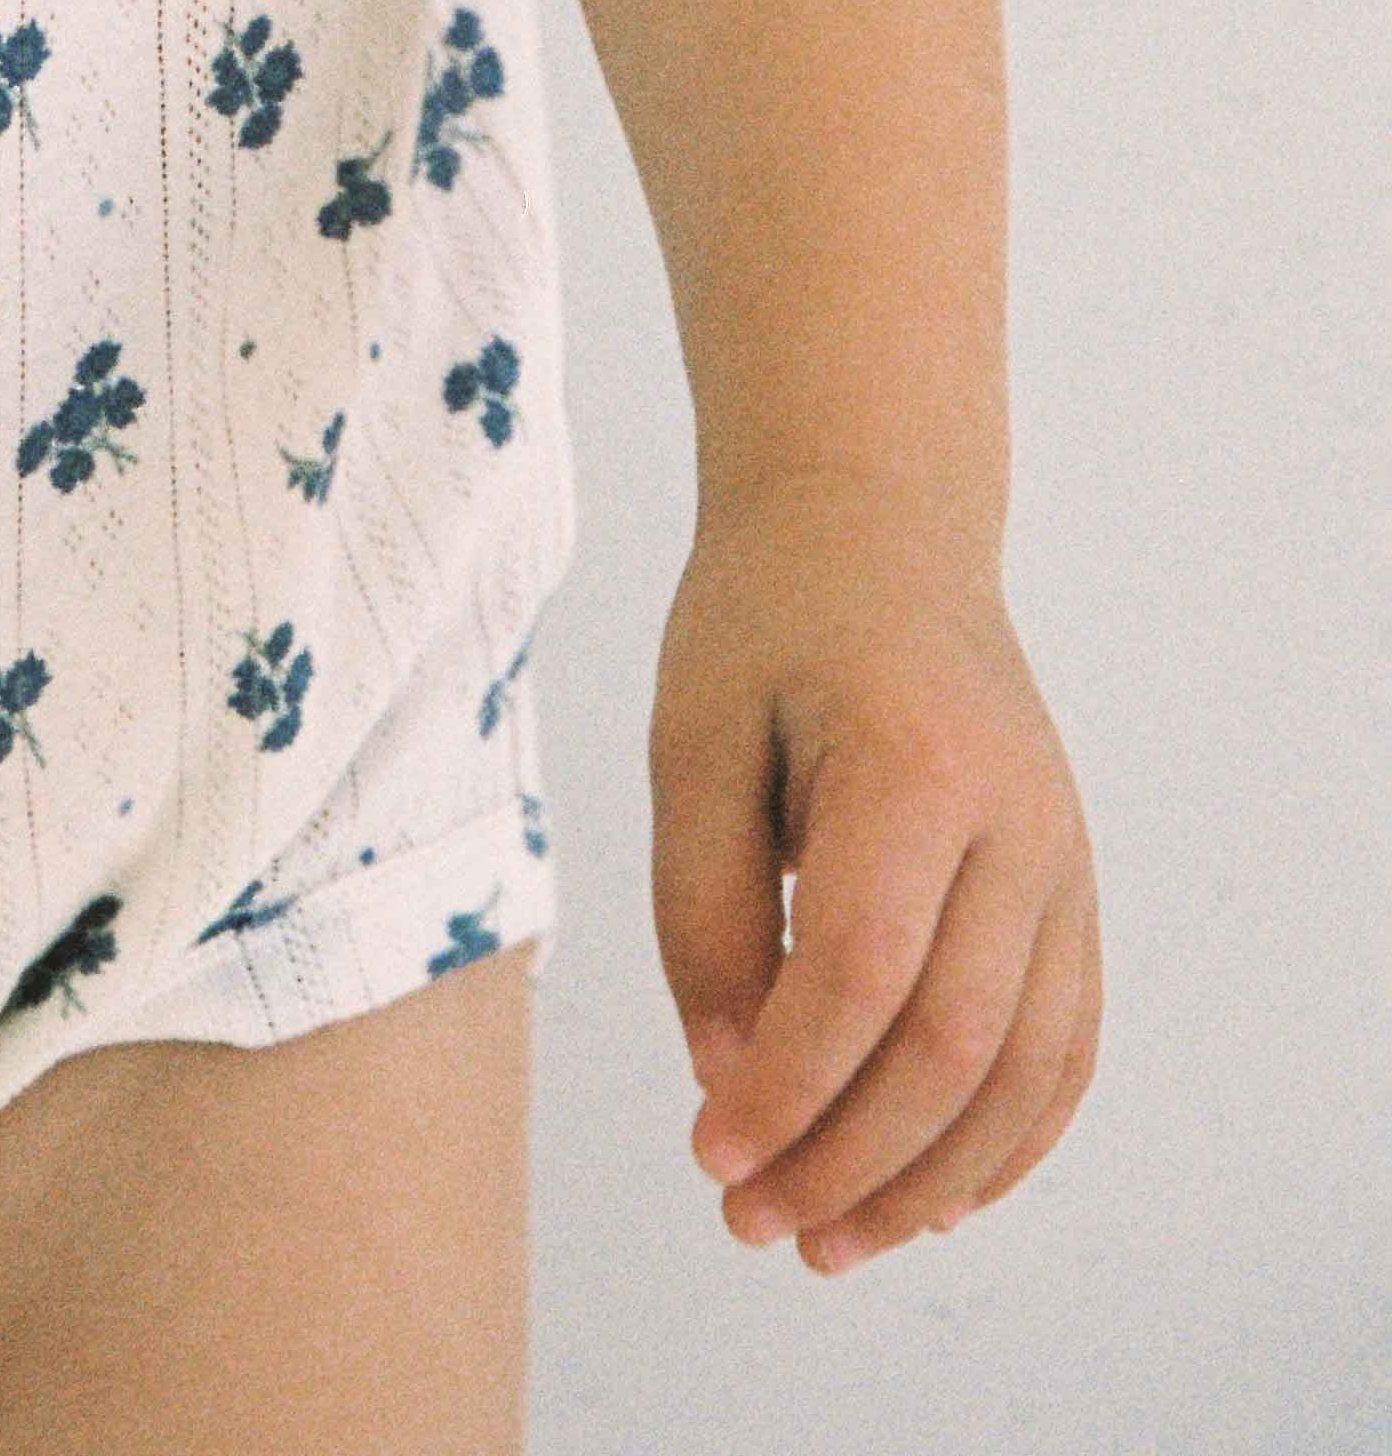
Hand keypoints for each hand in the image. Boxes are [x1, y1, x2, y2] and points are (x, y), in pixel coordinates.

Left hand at [647, 475, 1099, 1273]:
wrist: (878, 525)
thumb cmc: (767, 619)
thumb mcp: (692, 736)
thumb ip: (704, 911)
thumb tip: (731, 1081)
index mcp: (919, 763)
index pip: (861, 974)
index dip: (786, 1086)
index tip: (709, 1152)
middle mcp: (1022, 821)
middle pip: (952, 1044)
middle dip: (849, 1160)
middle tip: (751, 1226)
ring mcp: (1067, 860)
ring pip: (1025, 1070)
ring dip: (931, 1180)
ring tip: (830, 1243)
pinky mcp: (1075, 889)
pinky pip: (1064, 1047)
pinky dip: (1007, 1140)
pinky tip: (931, 1197)